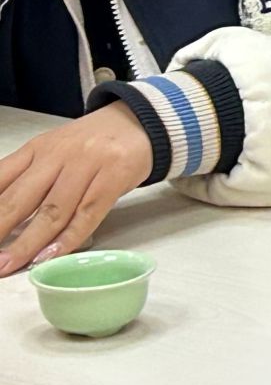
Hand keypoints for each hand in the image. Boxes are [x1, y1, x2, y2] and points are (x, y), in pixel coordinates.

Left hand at [0, 105, 155, 275]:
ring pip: (53, 210)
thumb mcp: (53, 151)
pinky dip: (67, 239)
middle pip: (21, 199)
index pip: (0, 180)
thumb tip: (3, 218)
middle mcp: (59, 153)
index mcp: (38, 148)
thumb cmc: (93, 143)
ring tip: (9, 265)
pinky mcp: (115, 174)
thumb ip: (27, 178)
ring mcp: (89, 163)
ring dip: (28, 243)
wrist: (142, 120)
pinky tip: (50, 255)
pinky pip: (87, 213)